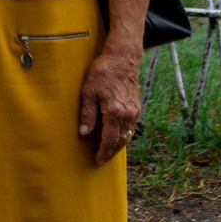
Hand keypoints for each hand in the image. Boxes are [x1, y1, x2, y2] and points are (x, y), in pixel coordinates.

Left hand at [77, 44, 142, 164]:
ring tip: (107, 151)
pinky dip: (124, 135)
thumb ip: (87, 114)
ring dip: (118, 145)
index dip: (103, 152)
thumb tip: (84, 133)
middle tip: (101, 160)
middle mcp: (128, 115)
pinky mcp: (136, 108)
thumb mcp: (88, 92)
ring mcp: (134, 112)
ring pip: (127, 135)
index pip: (109, 140)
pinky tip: (116, 136)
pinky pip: (131, 127)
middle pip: (120, 141)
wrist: (122, 60)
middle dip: (110, 152)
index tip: (97, 160)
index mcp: (115, 113)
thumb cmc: (102, 73)